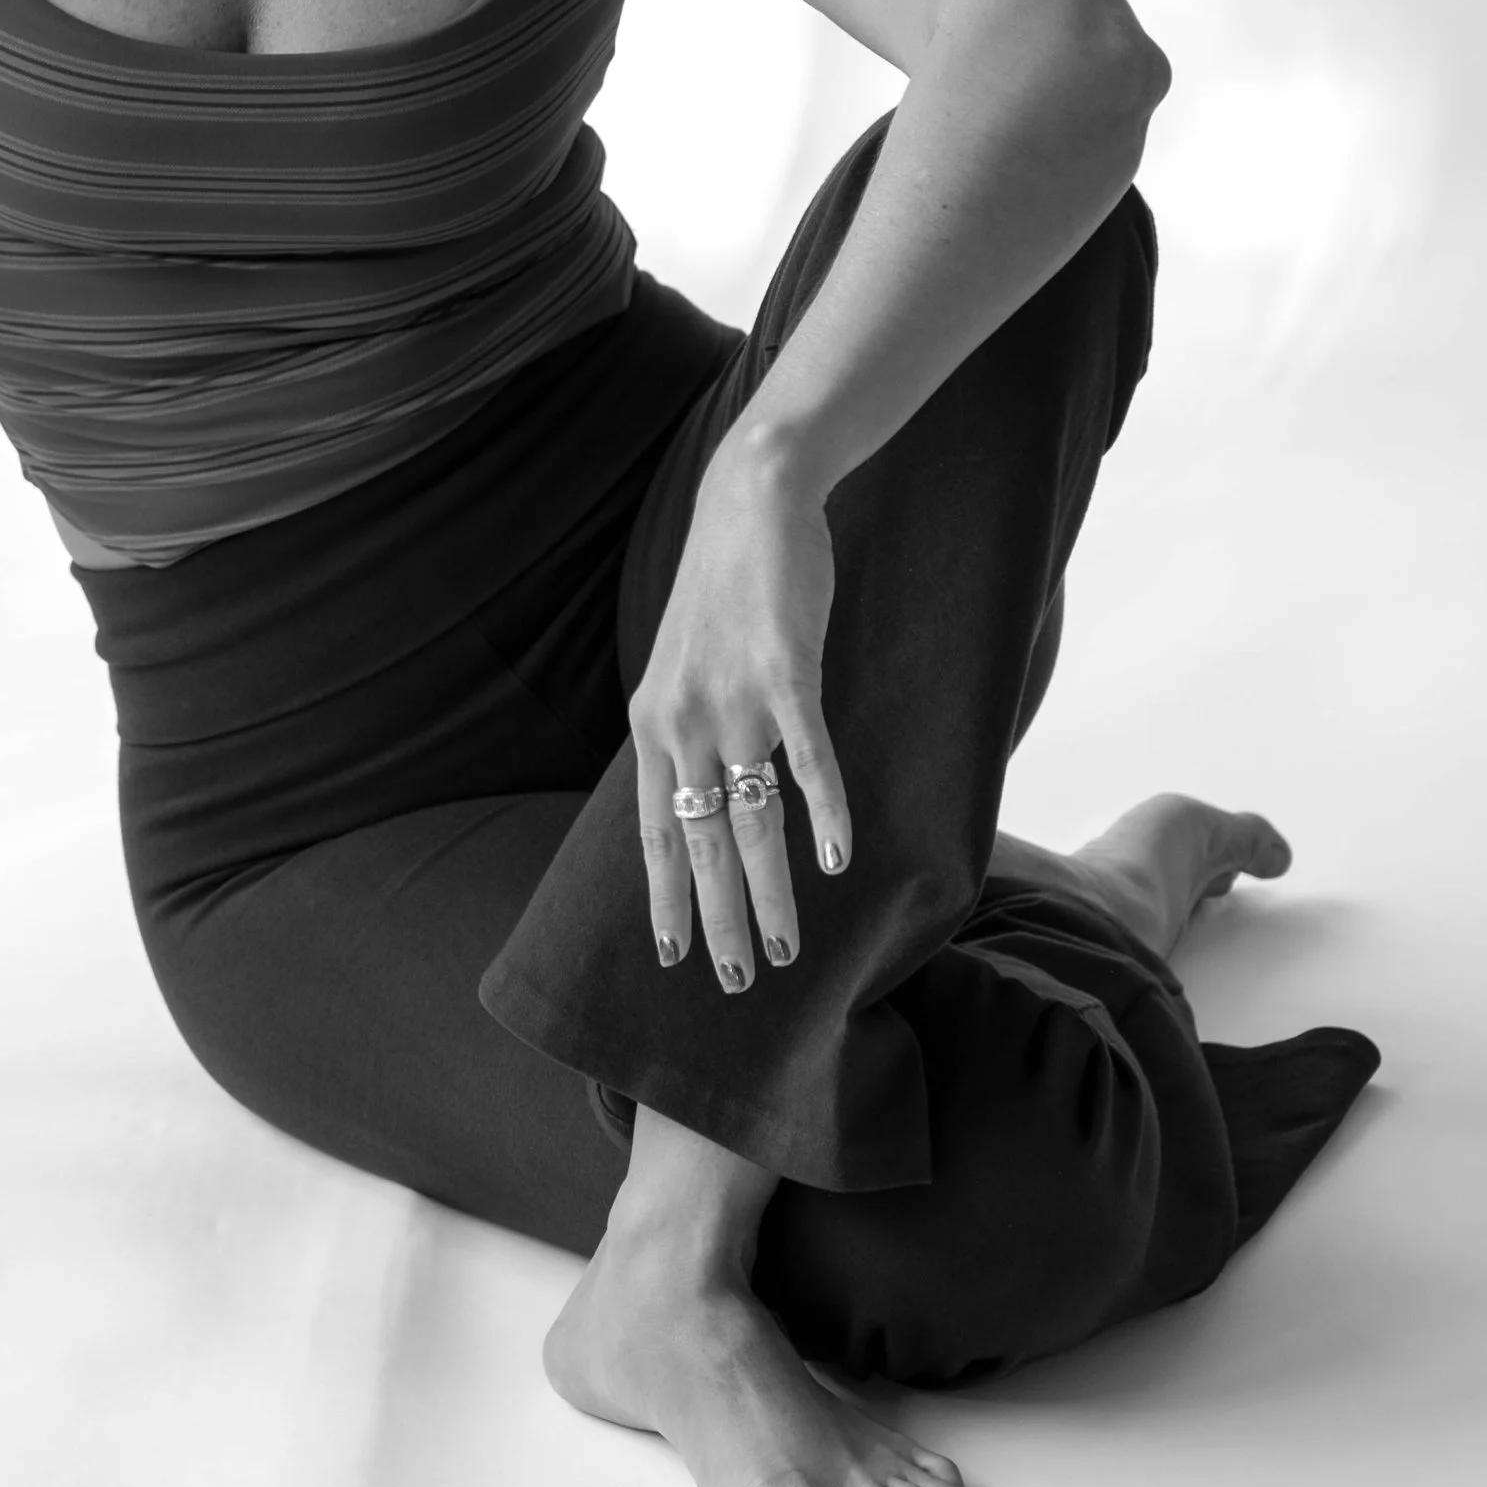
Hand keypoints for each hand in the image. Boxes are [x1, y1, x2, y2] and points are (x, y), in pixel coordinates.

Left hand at [630, 430, 854, 987]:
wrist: (750, 503)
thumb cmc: (724, 590)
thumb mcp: (682, 666)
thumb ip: (687, 730)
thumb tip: (699, 796)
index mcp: (653, 724)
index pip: (653, 831)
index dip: (664, 896)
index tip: (671, 955)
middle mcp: (683, 720)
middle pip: (701, 842)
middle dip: (718, 920)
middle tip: (734, 983)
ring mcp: (733, 699)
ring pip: (751, 820)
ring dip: (770, 893)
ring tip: (786, 950)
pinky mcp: (785, 673)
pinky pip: (806, 762)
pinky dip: (823, 815)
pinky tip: (834, 862)